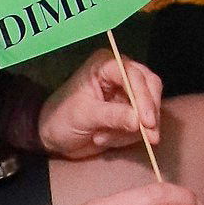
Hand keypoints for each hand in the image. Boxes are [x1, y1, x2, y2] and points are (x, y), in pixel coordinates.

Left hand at [37, 47, 161, 162]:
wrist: (53, 136)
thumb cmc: (62, 118)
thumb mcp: (85, 116)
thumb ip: (113, 116)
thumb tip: (139, 121)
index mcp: (106, 65)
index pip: (134, 76)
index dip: (143, 98)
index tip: (146, 122)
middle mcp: (120, 73)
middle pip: (150, 87)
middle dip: (147, 114)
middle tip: (147, 137)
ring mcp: (127, 92)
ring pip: (150, 108)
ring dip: (132, 130)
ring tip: (102, 138)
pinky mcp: (130, 111)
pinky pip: (143, 124)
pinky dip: (129, 136)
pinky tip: (105, 139)